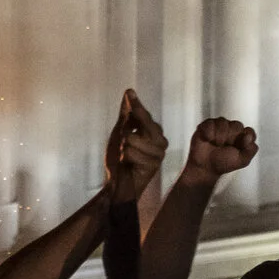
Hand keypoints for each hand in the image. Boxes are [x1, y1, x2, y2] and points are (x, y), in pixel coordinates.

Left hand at [104, 89, 167, 204]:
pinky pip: (130, 151)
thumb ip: (126, 115)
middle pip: (143, 123)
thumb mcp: (120, 133)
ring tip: (126, 158)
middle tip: (123, 145)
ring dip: (123, 148)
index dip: (135, 105)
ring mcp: (159, 153)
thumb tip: (128, 93)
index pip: (144, 115)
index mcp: (154, 132)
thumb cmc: (119, 160)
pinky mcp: (153, 164)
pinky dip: (124, 158)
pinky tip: (129, 165)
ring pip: (132, 138)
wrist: (118, 186)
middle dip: (126, 132)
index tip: (129, 92)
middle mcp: (160, 141)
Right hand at [183, 116, 258, 184]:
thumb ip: (251, 150)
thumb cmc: (224, 163)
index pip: (249, 132)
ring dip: (219, 136)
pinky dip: (209, 133)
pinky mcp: (207, 125)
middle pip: (237, 126)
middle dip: (231, 138)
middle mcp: (232, 128)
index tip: (239, 147)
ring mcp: (219, 125)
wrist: (205, 168)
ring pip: (223, 122)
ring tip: (216, 145)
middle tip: (224, 147)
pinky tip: (207, 140)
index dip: (245, 139)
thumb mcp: (242, 161)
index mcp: (242, 136)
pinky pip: (210, 123)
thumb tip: (248, 136)